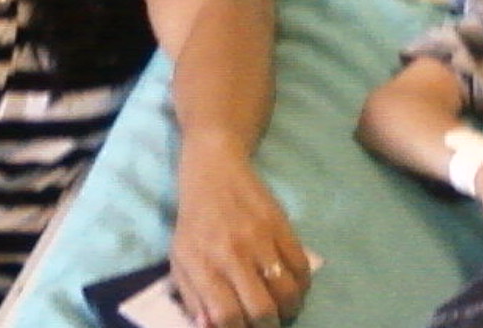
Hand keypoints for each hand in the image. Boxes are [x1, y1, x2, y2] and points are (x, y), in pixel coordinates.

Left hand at [168, 137, 310, 327]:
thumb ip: (193, 298)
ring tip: (282, 310)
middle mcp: (233, 254)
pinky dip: (302, 285)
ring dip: (288, 310)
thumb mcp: (180, 260)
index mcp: (203, 265)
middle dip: (267, 327)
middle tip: (265, 325)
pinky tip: (293, 287)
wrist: (214, 169)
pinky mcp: (282, 224)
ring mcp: (261, 238)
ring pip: (287, 290)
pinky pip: (302, 265)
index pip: (226, 317)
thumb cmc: (194, 220)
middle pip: (262, 310)